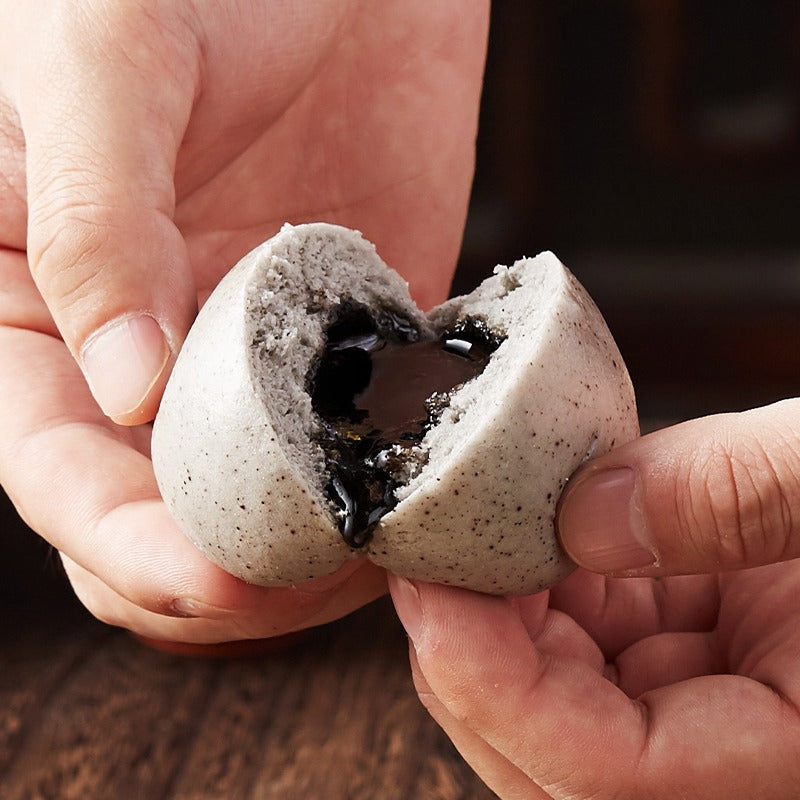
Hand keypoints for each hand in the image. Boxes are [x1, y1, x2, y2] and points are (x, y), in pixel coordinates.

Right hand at [0, 0, 488, 642]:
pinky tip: (430, 500)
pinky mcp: (353, 347)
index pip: (58, 466)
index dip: (124, 543)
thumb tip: (125, 386)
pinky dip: (392, 489)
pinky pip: (365, 445)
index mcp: (42, 311)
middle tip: (308, 584)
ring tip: (379, 560)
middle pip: (163, 516)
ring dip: (317, 557)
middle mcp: (147, 358)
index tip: (212, 581)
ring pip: (269, 507)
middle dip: (225, 580)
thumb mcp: (101, 61)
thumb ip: (96, 222)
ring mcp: (256, 363)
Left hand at [390, 403, 799, 797]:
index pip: (604, 776)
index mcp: (790, 767)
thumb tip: (583, 514)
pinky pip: (586, 641)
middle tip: (426, 552)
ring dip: (501, 616)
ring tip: (478, 528)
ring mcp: (709, 713)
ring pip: (555, 698)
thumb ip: (738, 497)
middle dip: (472, 656)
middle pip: (551, 753)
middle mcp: (739, 759)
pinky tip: (538, 525)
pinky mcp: (691, 657)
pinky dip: (543, 584)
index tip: (426, 590)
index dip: (494, 687)